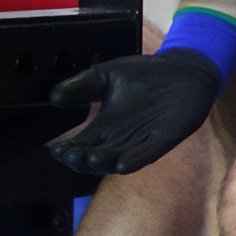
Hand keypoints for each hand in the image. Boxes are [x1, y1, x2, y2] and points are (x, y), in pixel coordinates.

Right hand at [49, 50, 221, 174]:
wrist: (182, 70)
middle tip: (71, 156)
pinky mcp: (163, 140)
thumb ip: (80, 86)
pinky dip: (135, 160)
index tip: (55, 150)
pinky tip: (122, 164)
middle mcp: (119, 139)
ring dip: (105, 162)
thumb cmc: (143, 75)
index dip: (67, 151)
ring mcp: (141, 141)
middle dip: (82, 160)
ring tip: (91, 159)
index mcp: (103, 127)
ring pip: (118, 159)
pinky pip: (148, 154)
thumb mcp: (104, 76)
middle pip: (95, 158)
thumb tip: (53, 96)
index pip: (80, 145)